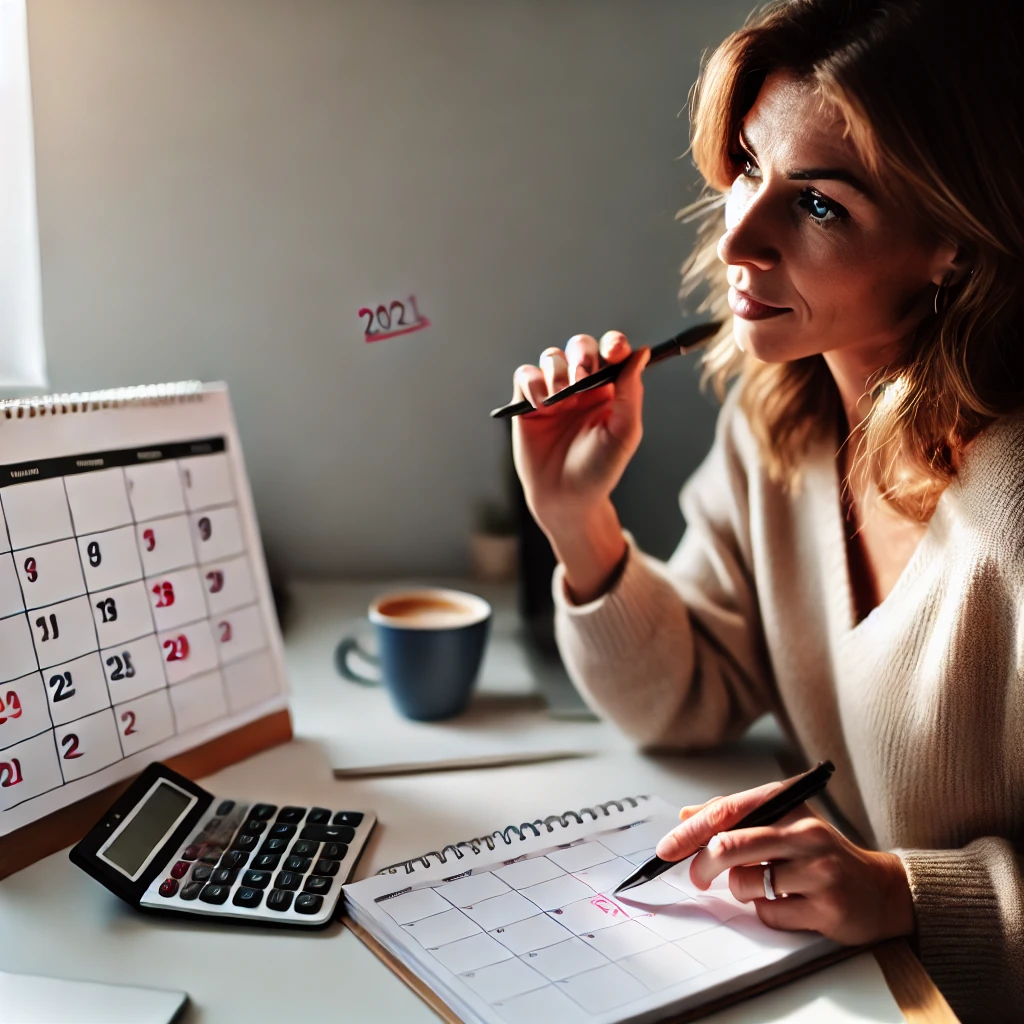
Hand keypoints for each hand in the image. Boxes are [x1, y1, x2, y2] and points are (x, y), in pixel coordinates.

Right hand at [510, 333, 649, 601]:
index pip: (611, 353)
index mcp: (609, 390)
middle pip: (580, 347)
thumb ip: (631, 393)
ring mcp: (553, 393)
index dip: (613, 344)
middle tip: (582, 375)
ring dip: (556, 371)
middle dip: (582, 353)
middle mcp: (581, 386)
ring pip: (551, 357)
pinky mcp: (527, 403)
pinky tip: (541, 405)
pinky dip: (532, 383)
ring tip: (560, 399)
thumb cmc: (599, 470)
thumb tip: (642, 352)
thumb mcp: (623, 433)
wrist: (565, 499)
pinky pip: (525, 375)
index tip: (615, 351)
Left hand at [654, 779, 915, 946]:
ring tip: (764, 885)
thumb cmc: (819, 853)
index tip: (667, 848)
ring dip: (742, 889)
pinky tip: (788, 903)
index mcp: (790, 803)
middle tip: (696, 876)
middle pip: (731, 845)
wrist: (878, 890)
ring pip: (746, 883)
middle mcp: (806, 832)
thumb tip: (687, 816)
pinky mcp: (827, 908)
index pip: (729, 810)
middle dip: (702, 864)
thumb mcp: (781, 822)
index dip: (692, 831)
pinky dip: (766, 910)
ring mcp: (819, 870)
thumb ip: (734, 816)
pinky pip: (769, 912)